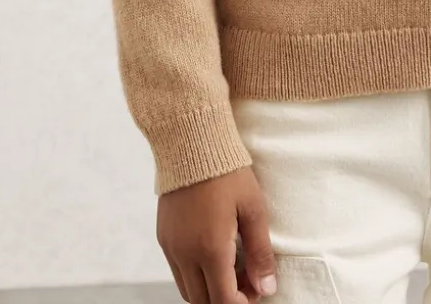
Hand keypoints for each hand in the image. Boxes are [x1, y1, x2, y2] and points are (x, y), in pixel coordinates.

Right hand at [156, 166, 278, 303]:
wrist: (192, 142)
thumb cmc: (228, 172)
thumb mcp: (253, 209)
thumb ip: (260, 253)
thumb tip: (267, 288)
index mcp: (210, 249)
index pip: (222, 302)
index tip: (257, 290)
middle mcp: (185, 254)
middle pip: (203, 302)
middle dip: (226, 300)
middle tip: (248, 280)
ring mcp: (170, 247)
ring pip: (188, 290)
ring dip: (209, 290)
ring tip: (232, 268)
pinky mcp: (163, 238)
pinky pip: (177, 272)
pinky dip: (195, 276)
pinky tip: (214, 255)